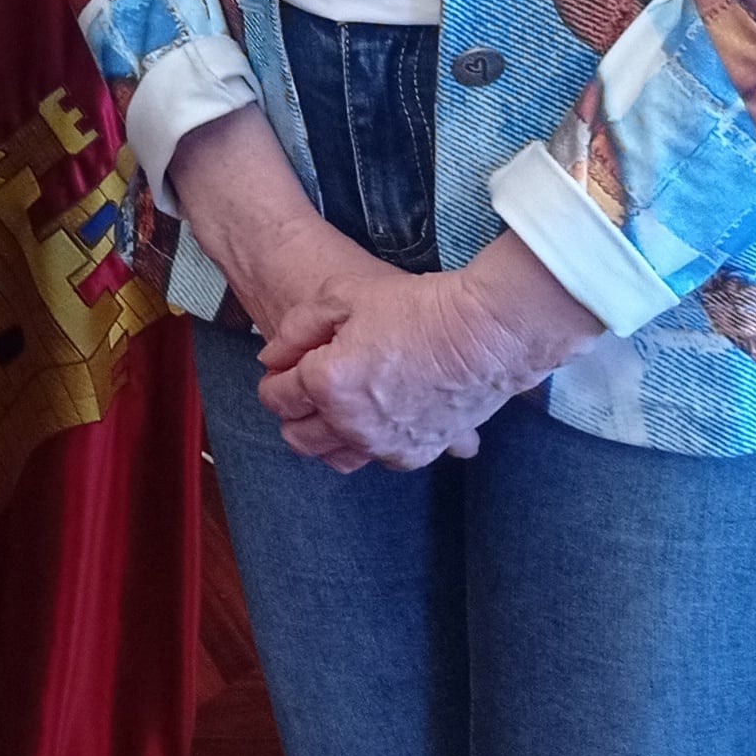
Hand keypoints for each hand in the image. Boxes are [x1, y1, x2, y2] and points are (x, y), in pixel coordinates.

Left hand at [254, 238, 600, 471]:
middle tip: (304, 390)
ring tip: (337, 409)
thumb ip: (296, 329)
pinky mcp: (420, 453)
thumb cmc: (414, 307)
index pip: (276, 396)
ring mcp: (386, 445)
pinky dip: (374, 444)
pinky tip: (382, 420)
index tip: (287, 366)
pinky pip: (382, 460)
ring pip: (337, 458)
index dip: (276, 378)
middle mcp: (351, 425)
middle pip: (299, 437)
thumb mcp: (341, 296)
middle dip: (292, 414)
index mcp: (326, 385)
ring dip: (327, 437)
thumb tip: (271, 358)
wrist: (485, 334)